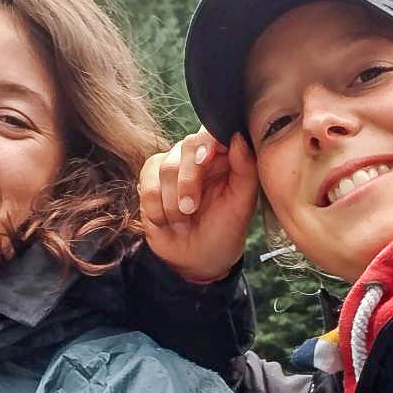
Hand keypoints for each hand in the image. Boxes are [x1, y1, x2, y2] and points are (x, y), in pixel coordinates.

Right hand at [138, 129, 258, 283]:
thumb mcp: (242, 205)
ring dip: (172, 202)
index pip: (213, 132)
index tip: (206, 160)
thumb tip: (238, 137)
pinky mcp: (150, 181)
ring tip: (183, 220)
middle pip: (187, 146)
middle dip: (188, 180)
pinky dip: (156, 208)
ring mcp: (172, 167)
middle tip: (191, 208)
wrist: (196, 260)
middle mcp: (197, 157)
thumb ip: (246, 170)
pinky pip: (147, 185)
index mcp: (224, 157)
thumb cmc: (224, 231)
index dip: (207, 143)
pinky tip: (167, 221)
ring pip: (164, 167)